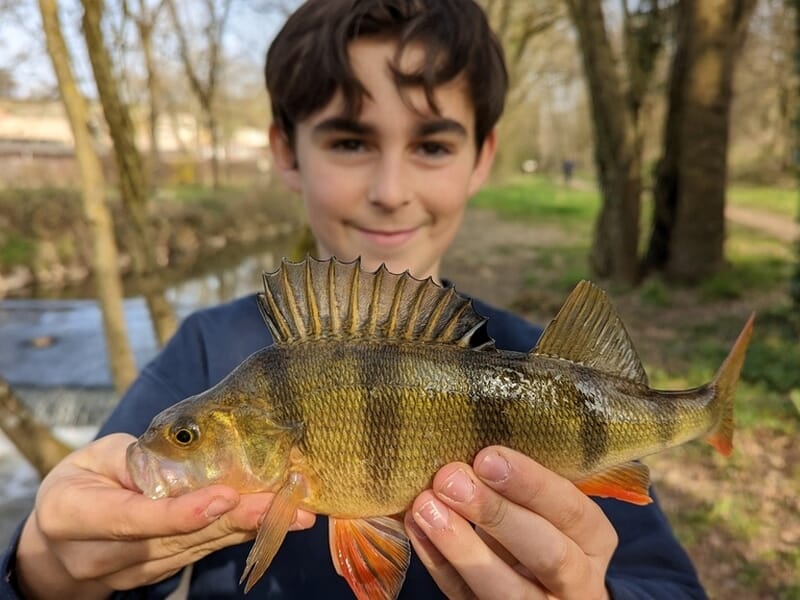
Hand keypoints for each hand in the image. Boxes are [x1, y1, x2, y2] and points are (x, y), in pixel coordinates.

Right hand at [15, 433, 315, 598]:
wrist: (59, 543)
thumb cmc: (80, 485)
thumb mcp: (93, 457)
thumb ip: (132, 457)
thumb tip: (184, 455)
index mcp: (76, 517)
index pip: (134, 520)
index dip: (180, 512)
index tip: (224, 497)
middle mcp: (103, 555)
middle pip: (177, 540)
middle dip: (234, 520)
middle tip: (280, 504)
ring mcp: (133, 572)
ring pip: (196, 550)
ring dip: (246, 530)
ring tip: (291, 512)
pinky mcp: (158, 573)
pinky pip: (200, 554)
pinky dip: (236, 536)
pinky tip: (272, 521)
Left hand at [404, 446, 616, 599]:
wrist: (548, 588)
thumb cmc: (543, 526)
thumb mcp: (549, 507)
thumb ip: (522, 484)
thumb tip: (471, 441)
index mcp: (594, 540)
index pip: (572, 511)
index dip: (532, 484)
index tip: (487, 456)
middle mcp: (578, 581)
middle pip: (547, 553)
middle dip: (496, 514)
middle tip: (451, 480)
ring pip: (506, 589)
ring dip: (461, 546)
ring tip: (426, 506)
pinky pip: (465, 598)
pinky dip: (438, 563)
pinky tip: (417, 526)